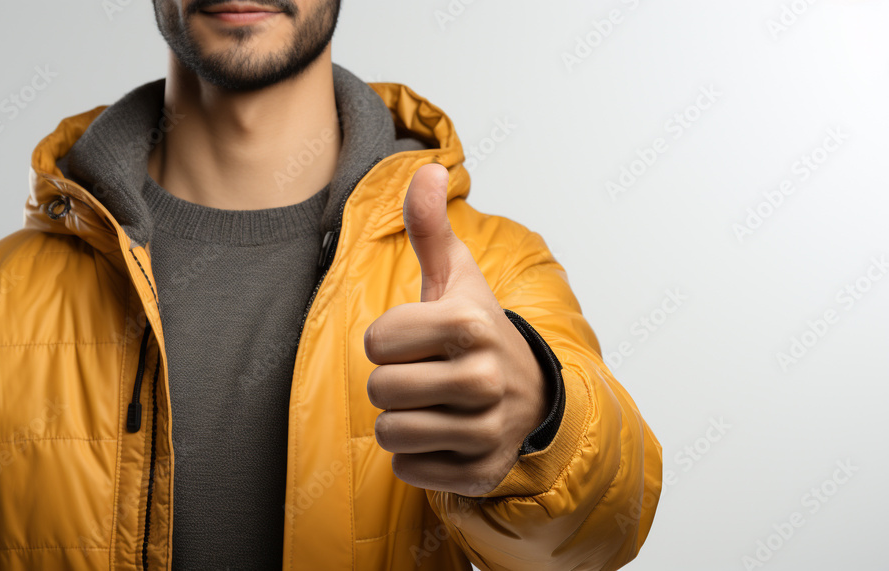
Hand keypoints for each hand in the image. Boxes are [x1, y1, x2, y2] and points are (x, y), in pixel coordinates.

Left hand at [363, 163, 548, 496]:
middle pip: (380, 390)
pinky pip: (409, 470)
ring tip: (431, 405)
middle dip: (391, 382)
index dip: (387, 341)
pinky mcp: (482, 472)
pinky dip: (417, 456)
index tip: (416, 339)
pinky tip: (445, 434)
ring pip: (391, 434)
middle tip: (423, 374)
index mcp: (470, 323)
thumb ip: (430, 227)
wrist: (530, 391)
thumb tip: (426, 168)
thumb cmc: (476, 329)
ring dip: (400, 420)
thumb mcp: (455, 277)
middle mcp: (484, 378)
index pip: (376, 342)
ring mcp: (487, 430)